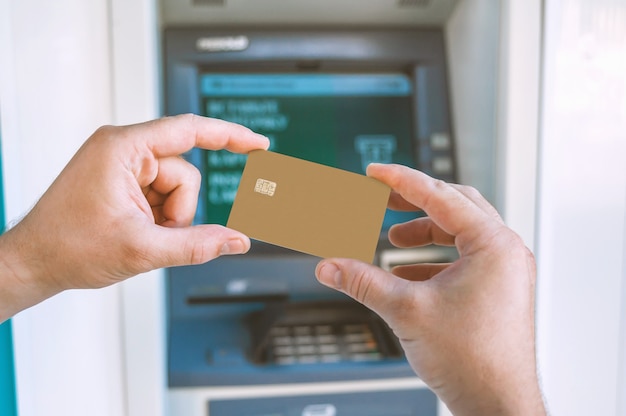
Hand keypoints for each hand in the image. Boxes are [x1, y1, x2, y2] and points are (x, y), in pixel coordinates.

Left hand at [0, 114, 268, 321]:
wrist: (35, 262)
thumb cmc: (68, 246)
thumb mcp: (142, 248)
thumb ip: (198, 244)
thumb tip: (239, 240)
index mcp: (123, 148)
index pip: (190, 130)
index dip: (231, 136)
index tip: (258, 144)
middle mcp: (124, 150)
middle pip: (185, 173)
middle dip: (179, 210)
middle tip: (154, 233)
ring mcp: (123, 166)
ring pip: (177, 189)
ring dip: (169, 218)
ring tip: (140, 234)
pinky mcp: (124, 182)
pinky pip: (163, 197)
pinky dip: (159, 219)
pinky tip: (136, 231)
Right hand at [315, 164, 545, 414]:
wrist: (497, 404)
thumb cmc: (473, 361)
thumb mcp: (406, 310)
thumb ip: (362, 281)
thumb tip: (330, 265)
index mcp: (493, 244)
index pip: (440, 196)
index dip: (401, 181)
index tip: (376, 172)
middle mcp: (505, 252)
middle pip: (455, 205)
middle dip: (415, 201)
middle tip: (383, 196)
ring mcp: (504, 271)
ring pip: (460, 231)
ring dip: (424, 230)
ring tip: (392, 238)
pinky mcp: (497, 288)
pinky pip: (463, 257)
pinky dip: (432, 257)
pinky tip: (406, 271)